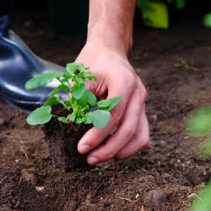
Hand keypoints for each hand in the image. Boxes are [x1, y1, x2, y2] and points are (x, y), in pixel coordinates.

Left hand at [75, 39, 149, 164]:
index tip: (81, 147)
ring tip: (100, 158)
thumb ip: (77, 100)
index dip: (98, 134)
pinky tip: (113, 152)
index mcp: (123, 80)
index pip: (114, 114)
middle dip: (108, 149)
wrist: (110, 50)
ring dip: (121, 152)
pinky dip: (129, 148)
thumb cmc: (93, 62)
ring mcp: (142, 103)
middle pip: (129, 129)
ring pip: (140, 136)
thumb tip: (69, 128)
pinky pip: (142, 135)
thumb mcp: (80, 76)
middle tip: (89, 159)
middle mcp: (137, 93)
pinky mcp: (141, 111)